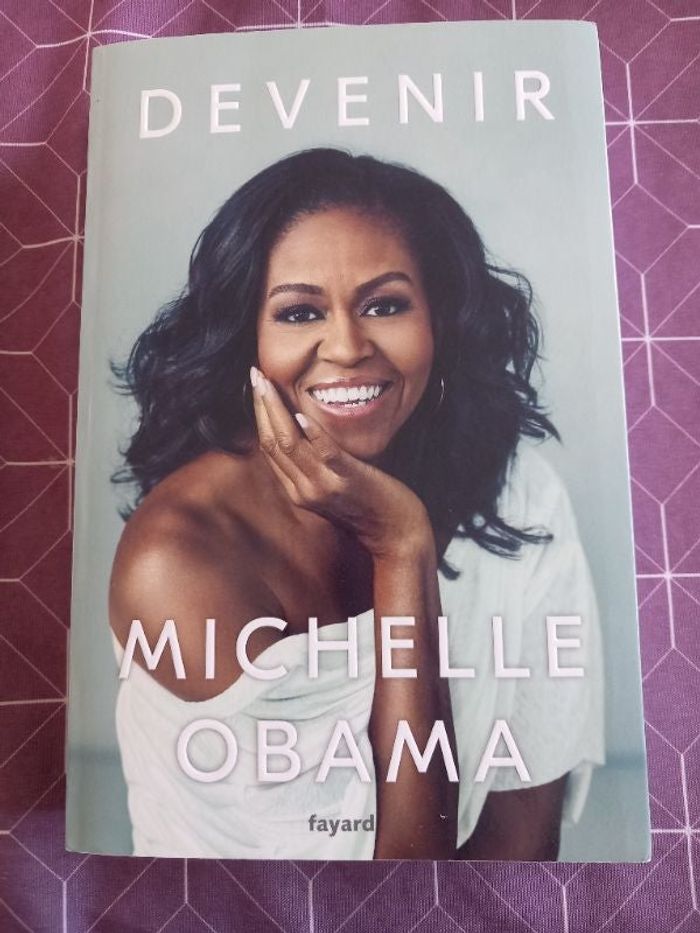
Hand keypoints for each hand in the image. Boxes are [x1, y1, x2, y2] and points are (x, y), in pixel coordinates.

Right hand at [250, 366, 433, 560]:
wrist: (396, 534)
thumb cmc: (368, 505)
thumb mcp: (331, 487)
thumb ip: (313, 466)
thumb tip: (304, 431)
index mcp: (297, 490)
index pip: (269, 447)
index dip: (260, 415)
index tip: (258, 387)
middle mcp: (304, 490)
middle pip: (273, 442)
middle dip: (262, 406)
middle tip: (255, 376)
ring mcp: (325, 486)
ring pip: (290, 444)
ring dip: (277, 410)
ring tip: (269, 384)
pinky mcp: (349, 481)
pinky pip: (326, 454)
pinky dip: (312, 433)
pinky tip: (302, 414)